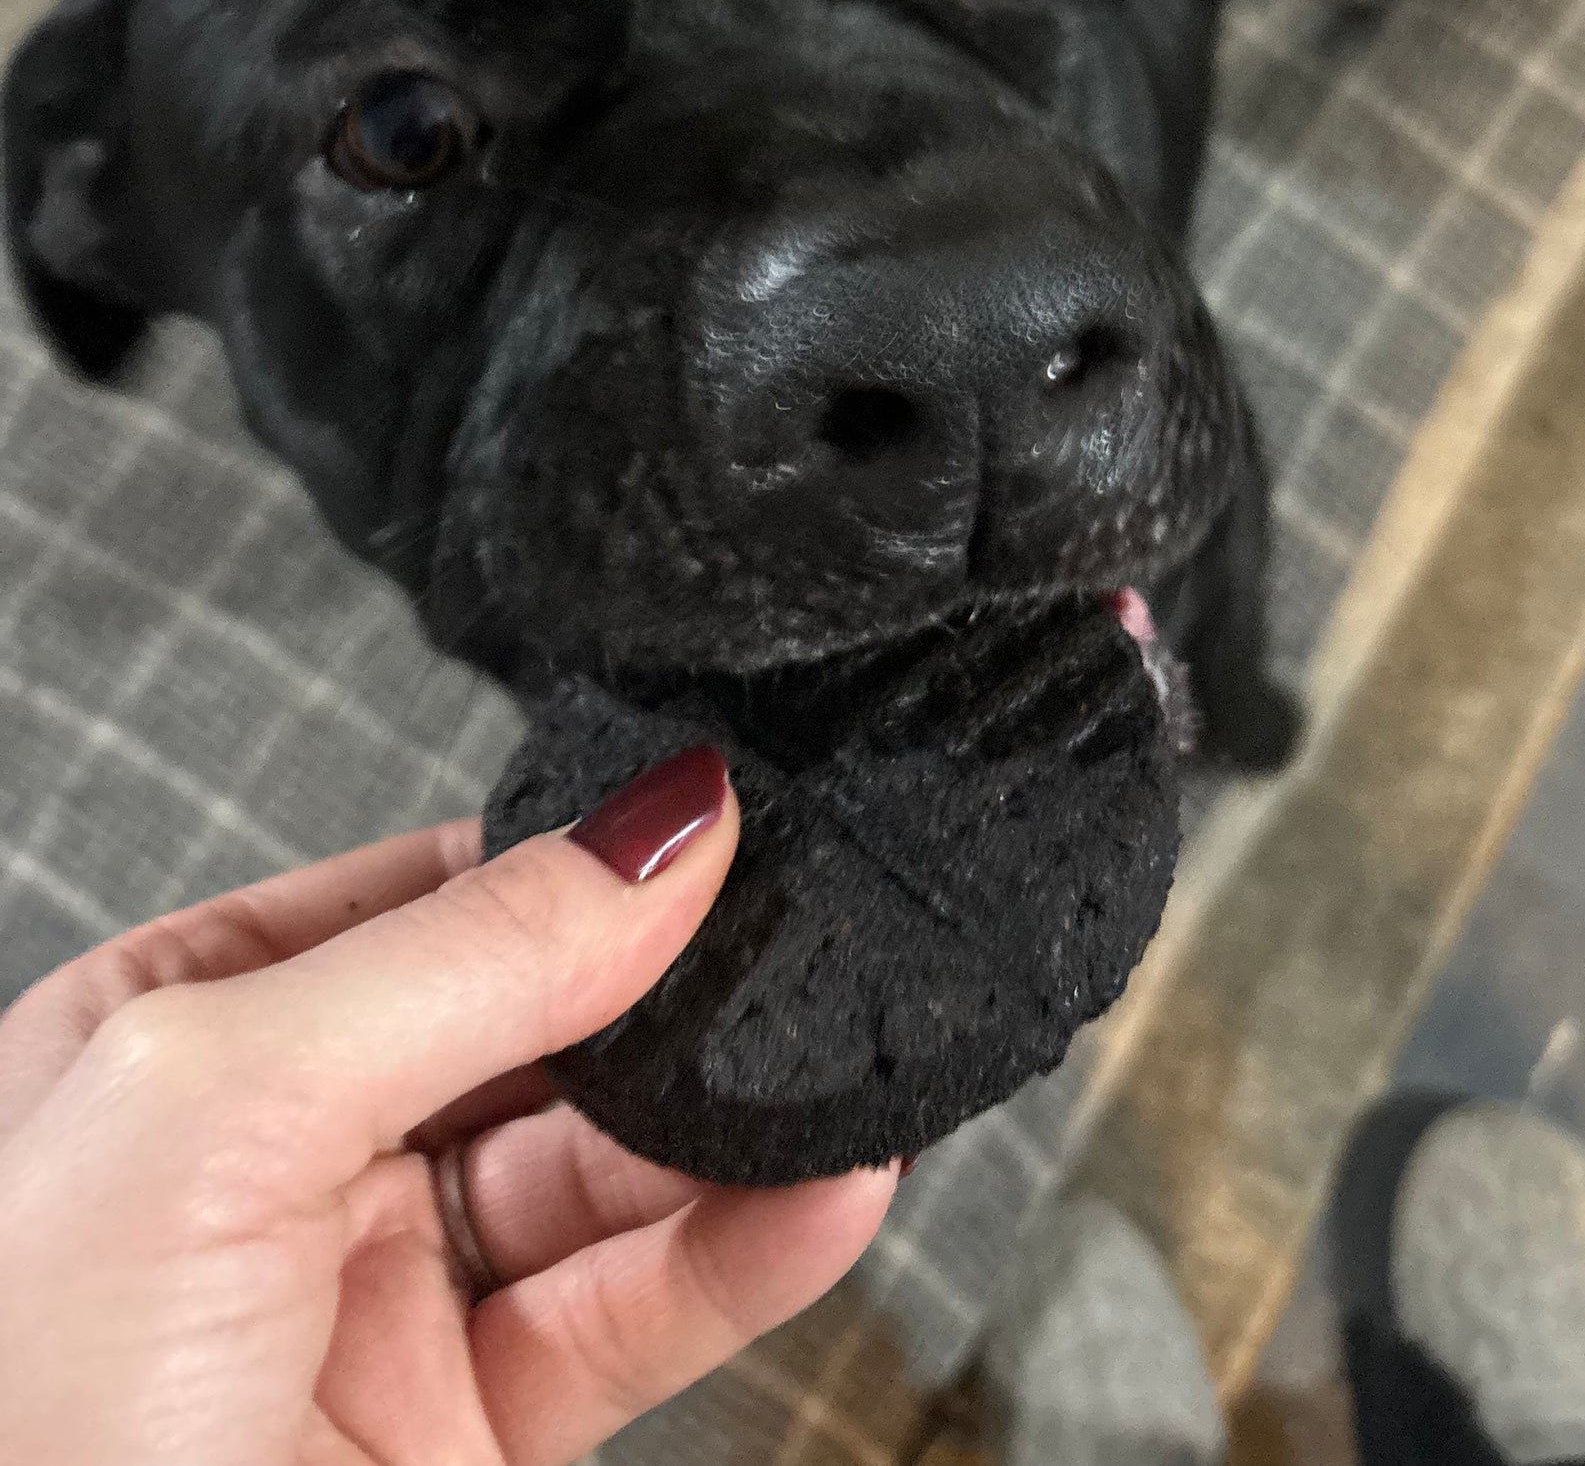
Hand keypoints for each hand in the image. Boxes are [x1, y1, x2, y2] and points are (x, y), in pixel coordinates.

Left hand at [0, 752, 894, 1465]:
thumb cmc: (18, 1422)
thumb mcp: (219, 1105)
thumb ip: (461, 957)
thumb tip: (660, 829)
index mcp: (172, 1039)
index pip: (415, 897)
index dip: (560, 864)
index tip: (700, 831)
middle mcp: (275, 1160)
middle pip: (530, 1026)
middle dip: (670, 992)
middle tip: (804, 945)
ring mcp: (373, 1306)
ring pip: (602, 1171)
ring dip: (735, 1121)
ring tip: (851, 1067)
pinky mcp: (464, 1434)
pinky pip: (635, 1310)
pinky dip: (749, 1252)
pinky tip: (827, 1191)